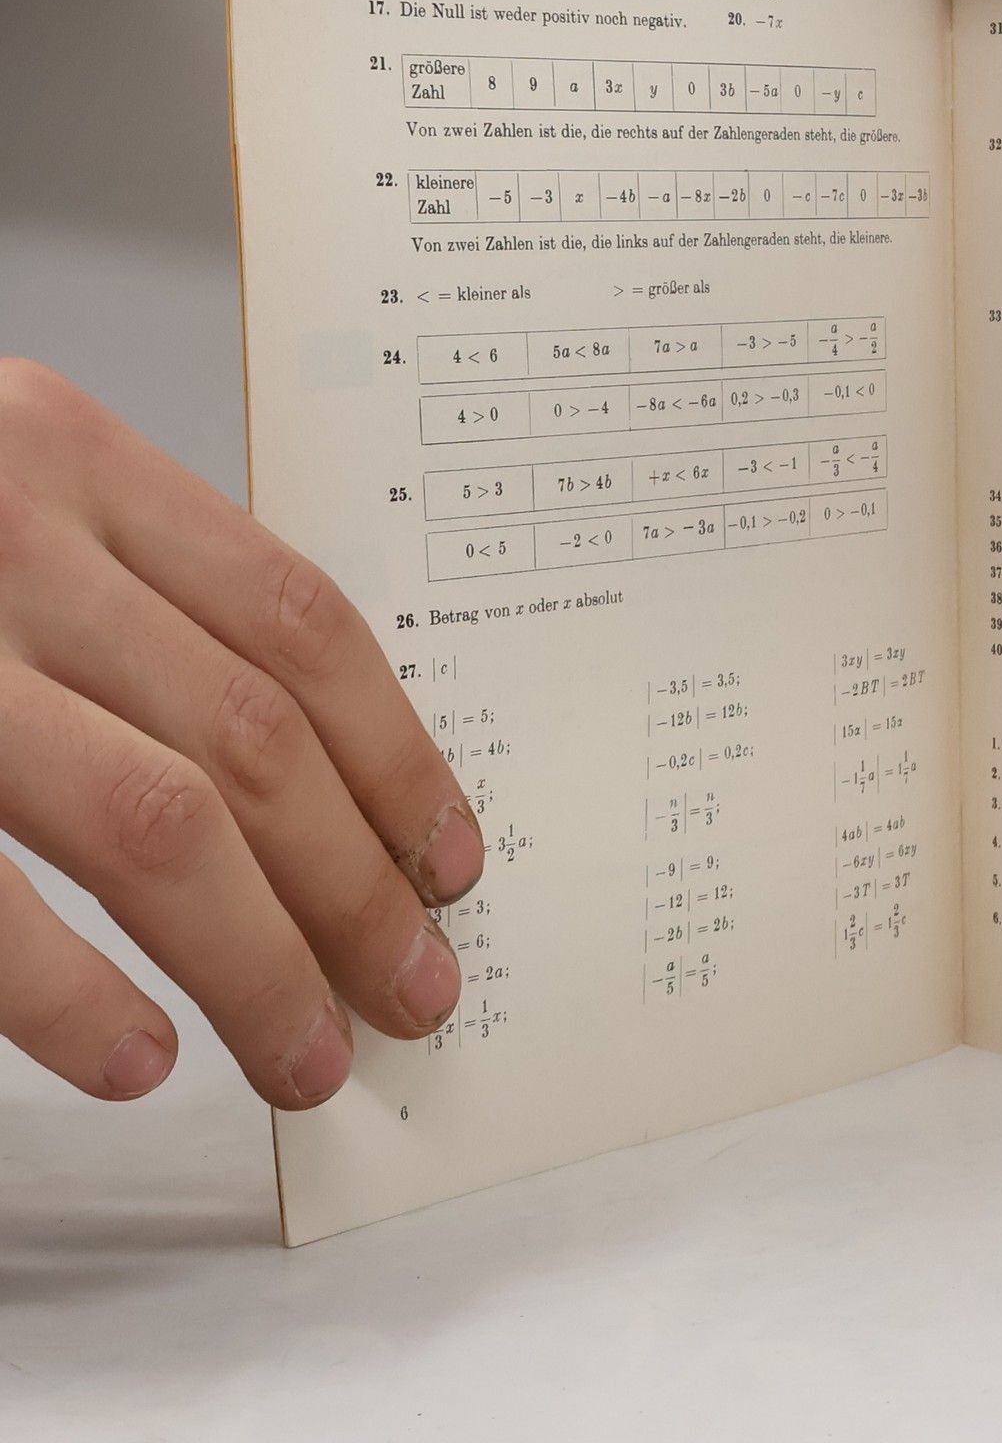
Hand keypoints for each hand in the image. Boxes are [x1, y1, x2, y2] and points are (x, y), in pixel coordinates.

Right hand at [0, 360, 482, 1105]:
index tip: (448, 860)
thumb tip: (298, 771)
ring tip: (308, 1052)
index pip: (299, 622)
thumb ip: (127, 591)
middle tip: (412, 988)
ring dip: (255, 958)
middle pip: (249, 735)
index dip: (396, 754)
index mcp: (68, 453)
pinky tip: (136, 1058)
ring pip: (153, 820)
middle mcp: (2, 529)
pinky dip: (67, 994)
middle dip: (352, 886)